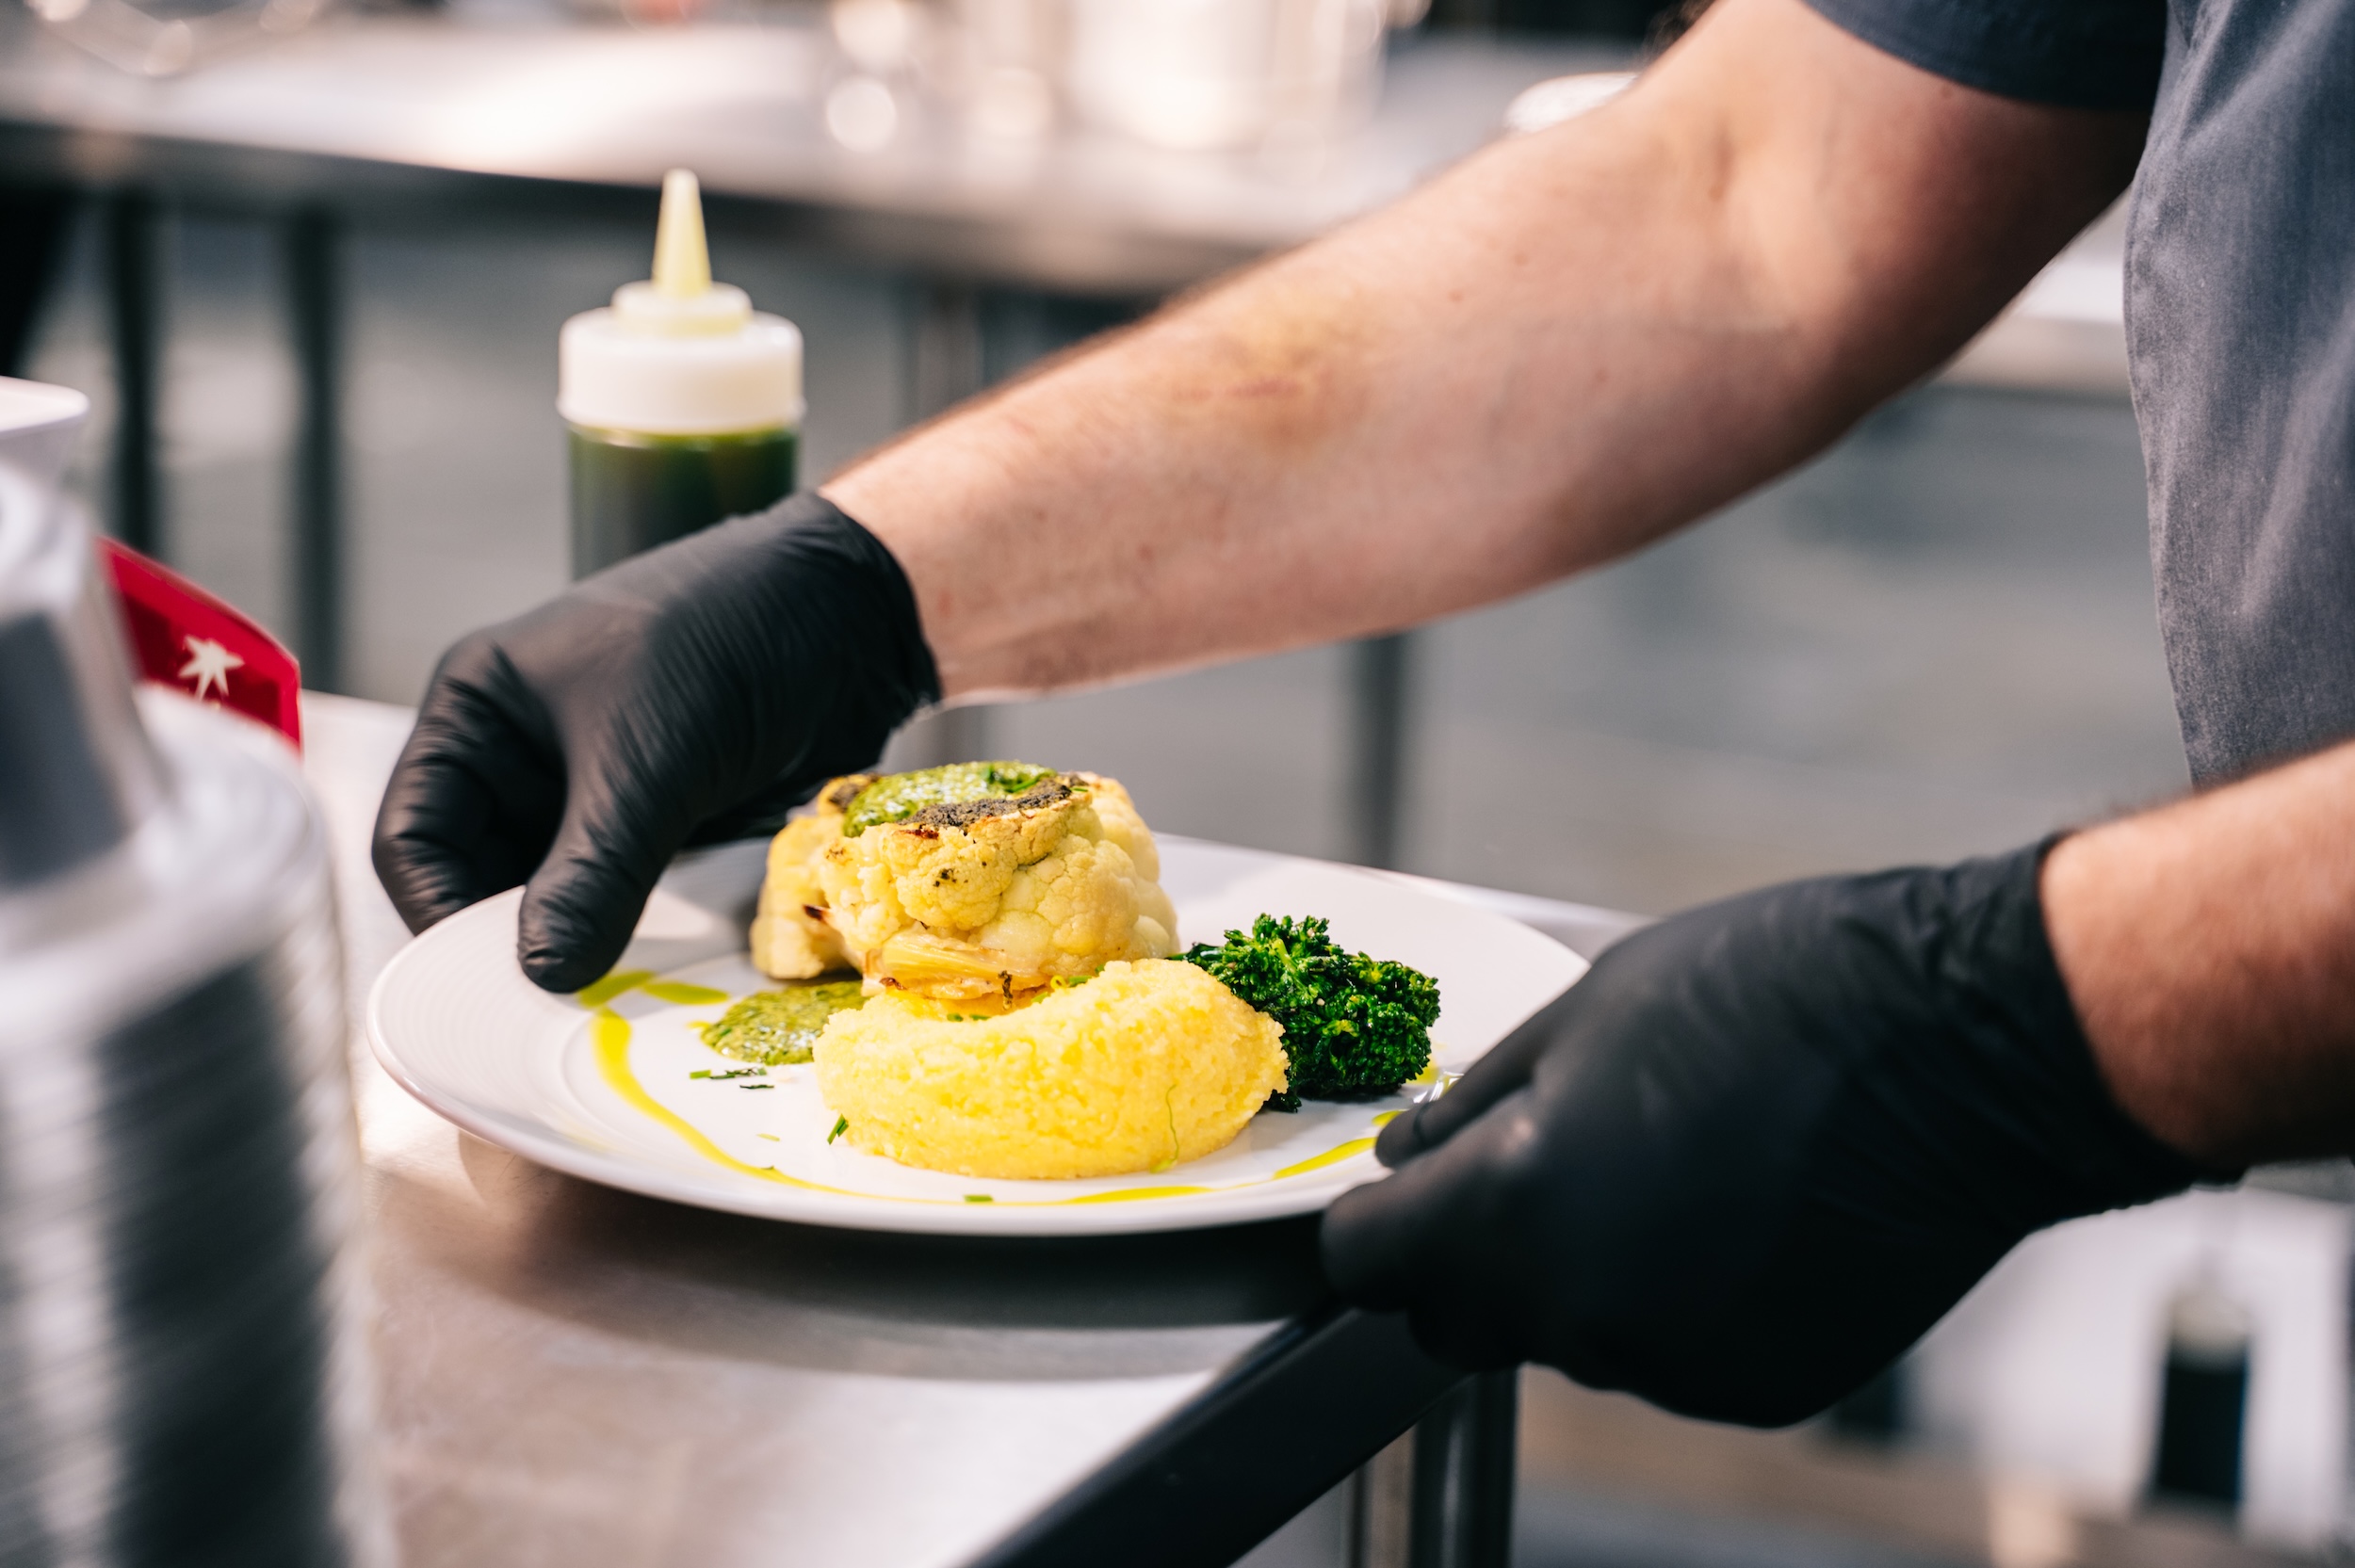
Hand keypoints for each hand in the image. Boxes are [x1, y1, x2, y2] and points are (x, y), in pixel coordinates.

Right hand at [371, 495, 936, 992]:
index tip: (482, 983)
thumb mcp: (648, 758)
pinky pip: (623, 893)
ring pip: (555, 894)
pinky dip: (631, 932)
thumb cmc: (731, 638)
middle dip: (506, 940)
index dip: (437, 913)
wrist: (857, 612)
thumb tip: (545, 974)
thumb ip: (592, 870)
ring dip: (575, 943)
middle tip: (544, 1012)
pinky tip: (648, 976)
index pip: (414, 837)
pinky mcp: (660, 818)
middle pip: (479, 878)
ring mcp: (594, 789)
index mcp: (480, 710)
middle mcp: (524, 753)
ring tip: (597, 1004)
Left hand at [1320, 844, 2214, 1425]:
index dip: (1370, 1223)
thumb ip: (1474, 1106)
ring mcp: (1673, 1363)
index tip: (1395, 1194)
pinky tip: (1731, 1214)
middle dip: (1464, 1257)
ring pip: (1567, 1337)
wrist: (1965, 1046)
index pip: (1368, 1265)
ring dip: (1578, 1275)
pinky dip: (1670, 1301)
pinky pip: (1664, 1354)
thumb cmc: (1774, 995)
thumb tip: (1406, 1156)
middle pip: (1459, 1317)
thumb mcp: (1584, 1013)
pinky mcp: (1756, 1387)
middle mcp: (1583, 1311)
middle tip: (1528, 1167)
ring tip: (1663, 1165)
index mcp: (1516, 1211)